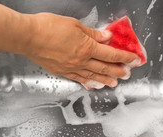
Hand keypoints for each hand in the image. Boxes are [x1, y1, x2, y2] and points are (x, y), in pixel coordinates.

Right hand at [23, 13, 139, 86]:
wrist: (28, 37)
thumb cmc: (48, 27)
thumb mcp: (74, 25)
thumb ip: (92, 33)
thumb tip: (106, 37)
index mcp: (86, 47)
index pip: (111, 54)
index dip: (125, 57)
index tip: (134, 59)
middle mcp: (81, 61)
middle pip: (104, 68)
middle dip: (118, 71)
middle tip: (127, 74)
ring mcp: (71, 68)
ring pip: (92, 76)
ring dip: (105, 80)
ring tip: (114, 84)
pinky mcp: (61, 71)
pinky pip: (78, 79)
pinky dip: (87, 82)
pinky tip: (92, 85)